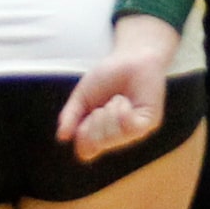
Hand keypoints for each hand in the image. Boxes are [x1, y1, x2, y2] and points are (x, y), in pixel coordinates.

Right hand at [58, 15, 179, 161]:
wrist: (131, 57)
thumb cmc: (108, 76)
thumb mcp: (81, 96)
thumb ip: (70, 116)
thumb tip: (62, 137)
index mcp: (98, 132)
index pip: (86, 151)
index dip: (82, 136)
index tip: (86, 115)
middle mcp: (116, 136)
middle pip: (97, 145)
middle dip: (94, 120)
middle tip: (103, 104)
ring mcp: (133, 131)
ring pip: (113, 137)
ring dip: (109, 113)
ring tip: (116, 99)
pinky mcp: (147, 122)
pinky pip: (131, 128)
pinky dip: (123, 112)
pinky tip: (126, 101)